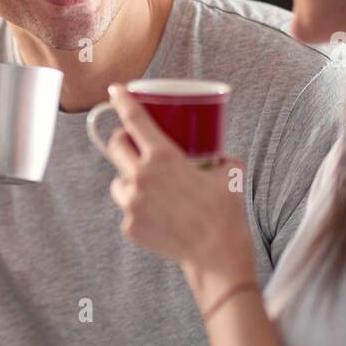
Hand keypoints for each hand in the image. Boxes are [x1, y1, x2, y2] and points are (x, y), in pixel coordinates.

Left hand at [102, 84, 255, 298]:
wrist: (217, 256)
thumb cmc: (226, 213)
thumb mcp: (230, 174)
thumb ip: (222, 158)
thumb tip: (221, 156)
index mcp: (163, 157)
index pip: (134, 120)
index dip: (121, 101)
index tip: (114, 90)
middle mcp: (140, 177)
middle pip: (115, 146)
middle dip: (122, 140)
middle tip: (133, 143)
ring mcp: (131, 203)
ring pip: (118, 181)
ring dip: (129, 179)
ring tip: (150, 187)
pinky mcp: (129, 226)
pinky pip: (128, 210)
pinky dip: (139, 210)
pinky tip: (159, 216)